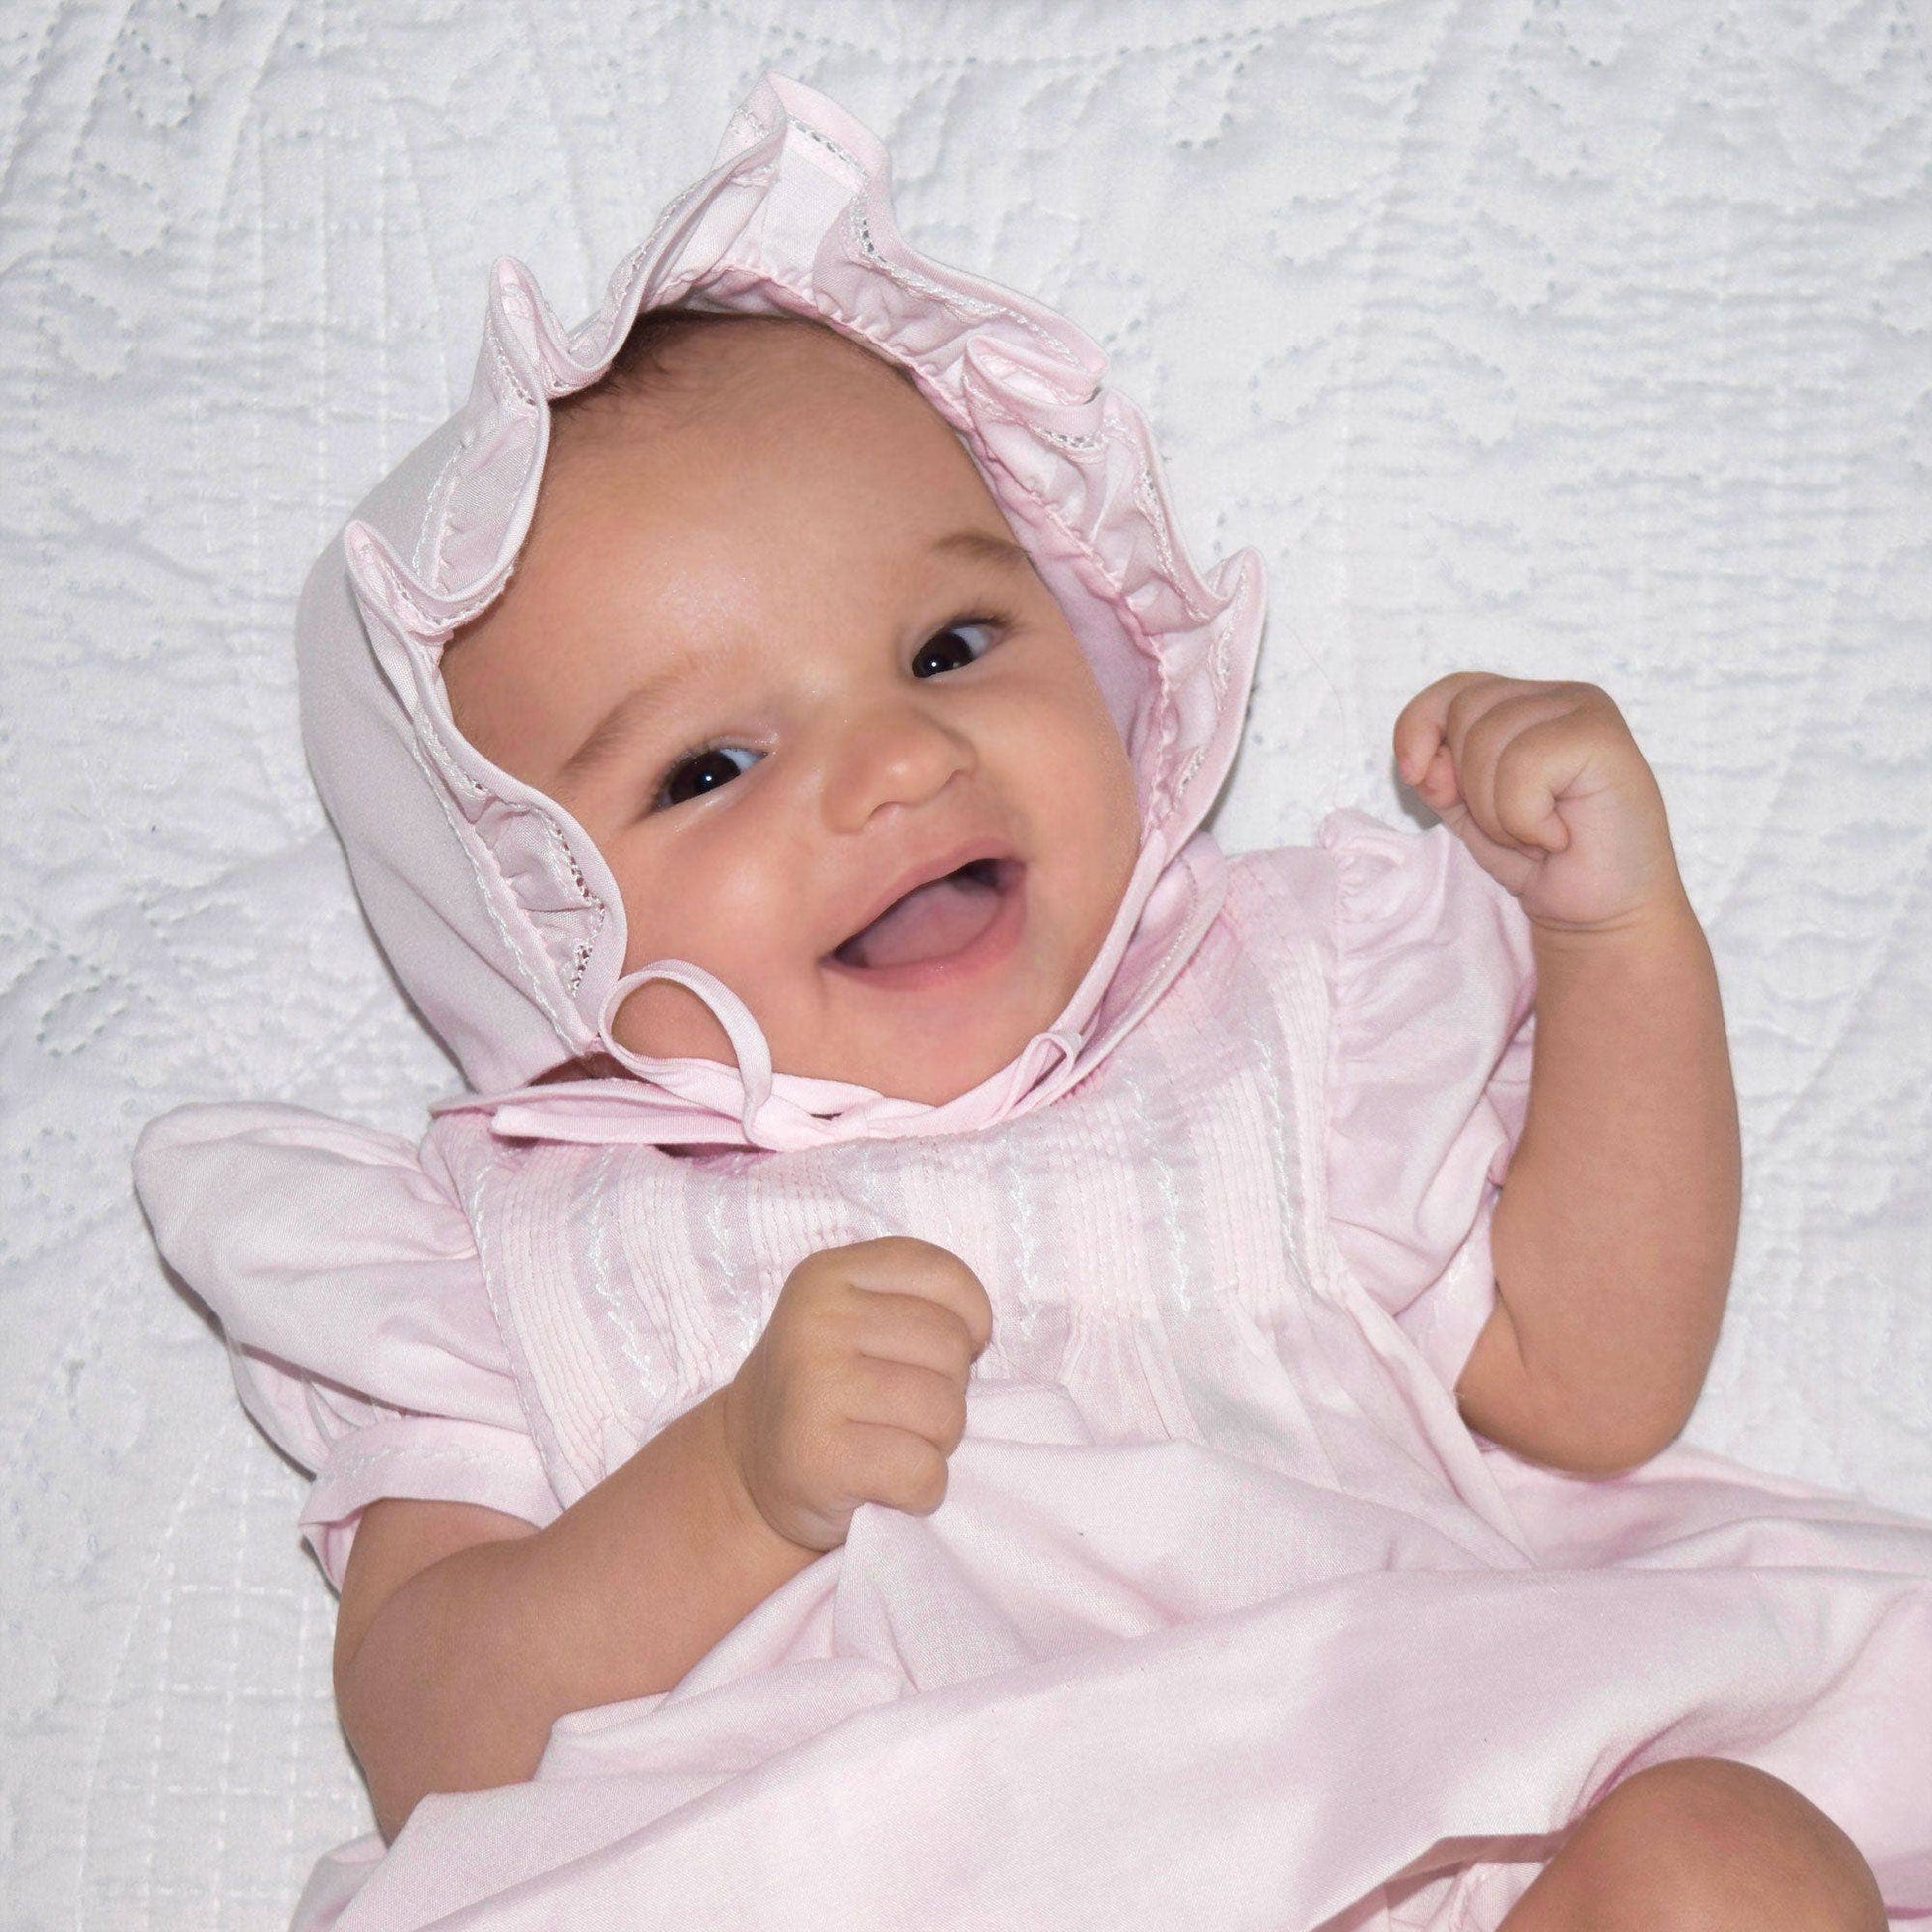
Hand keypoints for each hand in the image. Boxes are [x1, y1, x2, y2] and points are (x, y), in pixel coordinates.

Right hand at [720, 1237, 992, 1552]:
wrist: (745, 1468)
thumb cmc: (827, 1390)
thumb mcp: (854, 1318)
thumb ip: (915, 1303)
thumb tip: (980, 1338)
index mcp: (829, 1275)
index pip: (942, 1275)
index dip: (968, 1321)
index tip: (936, 1355)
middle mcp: (816, 1321)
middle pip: (950, 1347)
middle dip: (948, 1390)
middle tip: (902, 1413)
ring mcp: (812, 1387)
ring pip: (945, 1412)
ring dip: (937, 1444)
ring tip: (893, 1445)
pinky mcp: (818, 1457)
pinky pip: (922, 1471)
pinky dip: (922, 1491)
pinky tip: (888, 1486)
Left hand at [1393, 674, 1684, 931]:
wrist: (1601, 912)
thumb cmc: (1541, 861)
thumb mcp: (1469, 811)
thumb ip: (1439, 777)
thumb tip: (1424, 762)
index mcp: (1525, 705)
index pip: (1452, 690)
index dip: (1417, 728)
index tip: (1413, 776)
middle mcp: (1557, 697)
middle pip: (1465, 711)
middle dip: (1470, 786)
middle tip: (1514, 827)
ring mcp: (1584, 710)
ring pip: (1489, 739)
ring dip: (1499, 811)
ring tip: (1538, 834)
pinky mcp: (1602, 735)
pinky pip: (1522, 765)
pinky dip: (1525, 818)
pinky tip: (1559, 837)